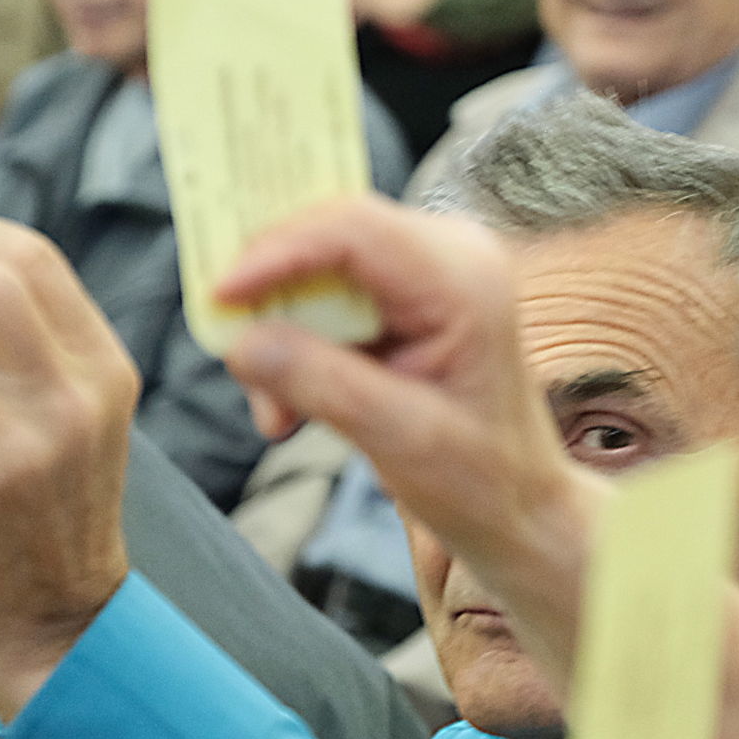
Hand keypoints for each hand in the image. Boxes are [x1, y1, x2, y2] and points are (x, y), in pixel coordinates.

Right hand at [218, 195, 602, 677]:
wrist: (517, 508)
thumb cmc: (479, 479)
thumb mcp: (398, 438)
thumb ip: (319, 383)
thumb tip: (242, 343)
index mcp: (463, 279)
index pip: (352, 229)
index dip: (277, 252)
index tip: (220, 296)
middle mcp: (450, 256)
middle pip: (328, 238)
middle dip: (274, 302)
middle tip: (240, 365)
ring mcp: (430, 272)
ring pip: (319, 270)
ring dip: (283, 335)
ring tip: (276, 413)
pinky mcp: (408, 297)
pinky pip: (329, 298)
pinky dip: (301, 347)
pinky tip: (294, 407)